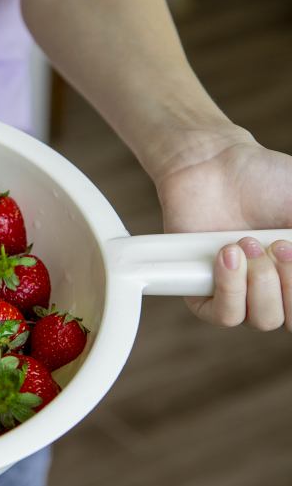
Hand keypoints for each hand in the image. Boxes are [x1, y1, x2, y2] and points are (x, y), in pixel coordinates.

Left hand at [154, 126, 291, 330]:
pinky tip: (227, 255)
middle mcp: (275, 291)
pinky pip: (224, 317)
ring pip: (264, 321)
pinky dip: (230, 288)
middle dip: (291, 282)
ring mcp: (240, 294)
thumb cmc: (269, 182)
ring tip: (245, 243)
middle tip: (278, 243)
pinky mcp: (201, 292)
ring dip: (260, 282)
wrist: (215, 165)